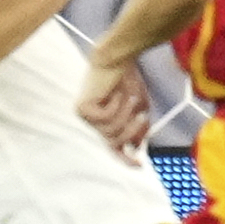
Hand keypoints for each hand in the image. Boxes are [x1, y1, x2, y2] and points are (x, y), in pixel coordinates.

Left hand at [76, 41, 152, 155]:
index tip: (140, 165)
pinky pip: (106, 119)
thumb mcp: (139, 108)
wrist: (118, 58)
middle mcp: (92, 122)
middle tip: (143, 116)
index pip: (113, 147)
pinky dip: (115, 107)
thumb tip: (137, 147)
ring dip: (124, 115)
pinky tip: (113, 93)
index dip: (125, 160)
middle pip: (114, 142)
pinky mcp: (82, 108)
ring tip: (127, 98)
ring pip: (111, 132)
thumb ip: (139, 127)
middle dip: (131, 130)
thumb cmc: (127, 79)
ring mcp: (85, 116)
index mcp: (105, 123)